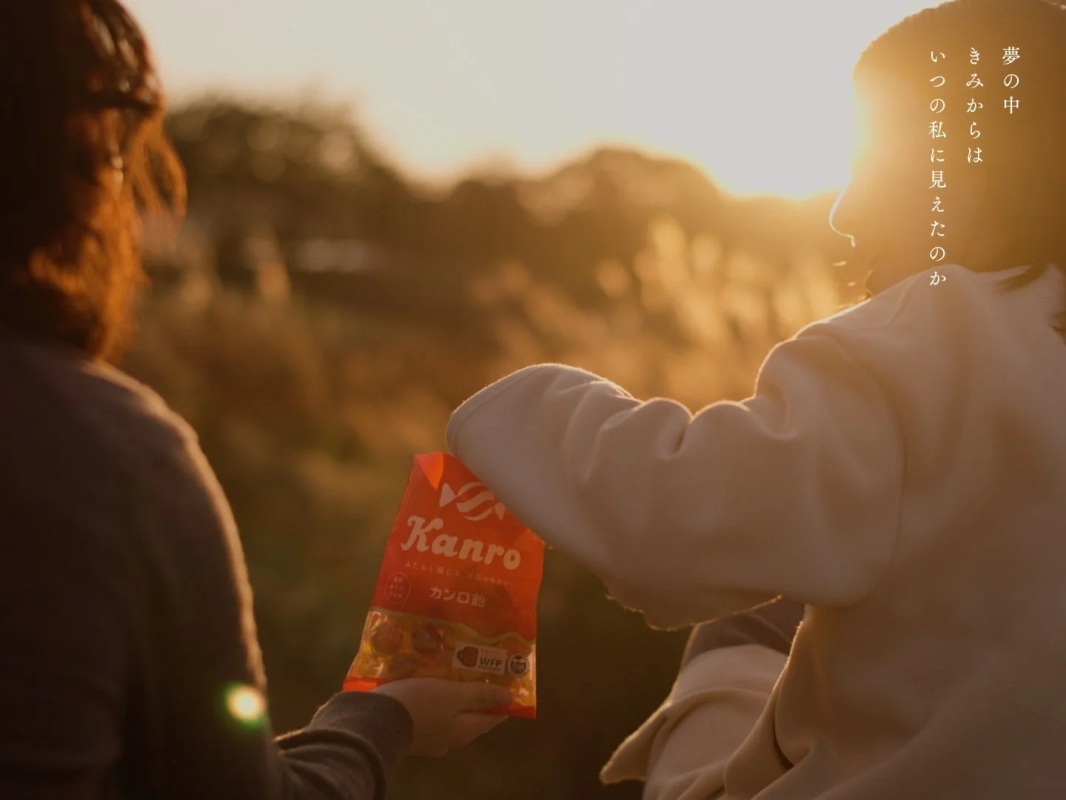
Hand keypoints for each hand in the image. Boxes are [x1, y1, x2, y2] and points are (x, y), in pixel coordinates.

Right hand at [372, 678, 512, 756]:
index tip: (507, 684)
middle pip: (470, 718)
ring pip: (449, 717)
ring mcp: (429, 739)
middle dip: (477, 698)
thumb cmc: (419, 704)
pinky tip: (429, 687)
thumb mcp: (452, 695)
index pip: (491, 718)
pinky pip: (430, 715)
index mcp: (463, 731)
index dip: (501, 702)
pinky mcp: (410, 732)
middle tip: (481, 673)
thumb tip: (510, 699)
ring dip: (454, 699)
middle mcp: (449, 740)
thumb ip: (480, 696)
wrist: (374, 721)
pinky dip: (435, 702)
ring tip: (454, 675)